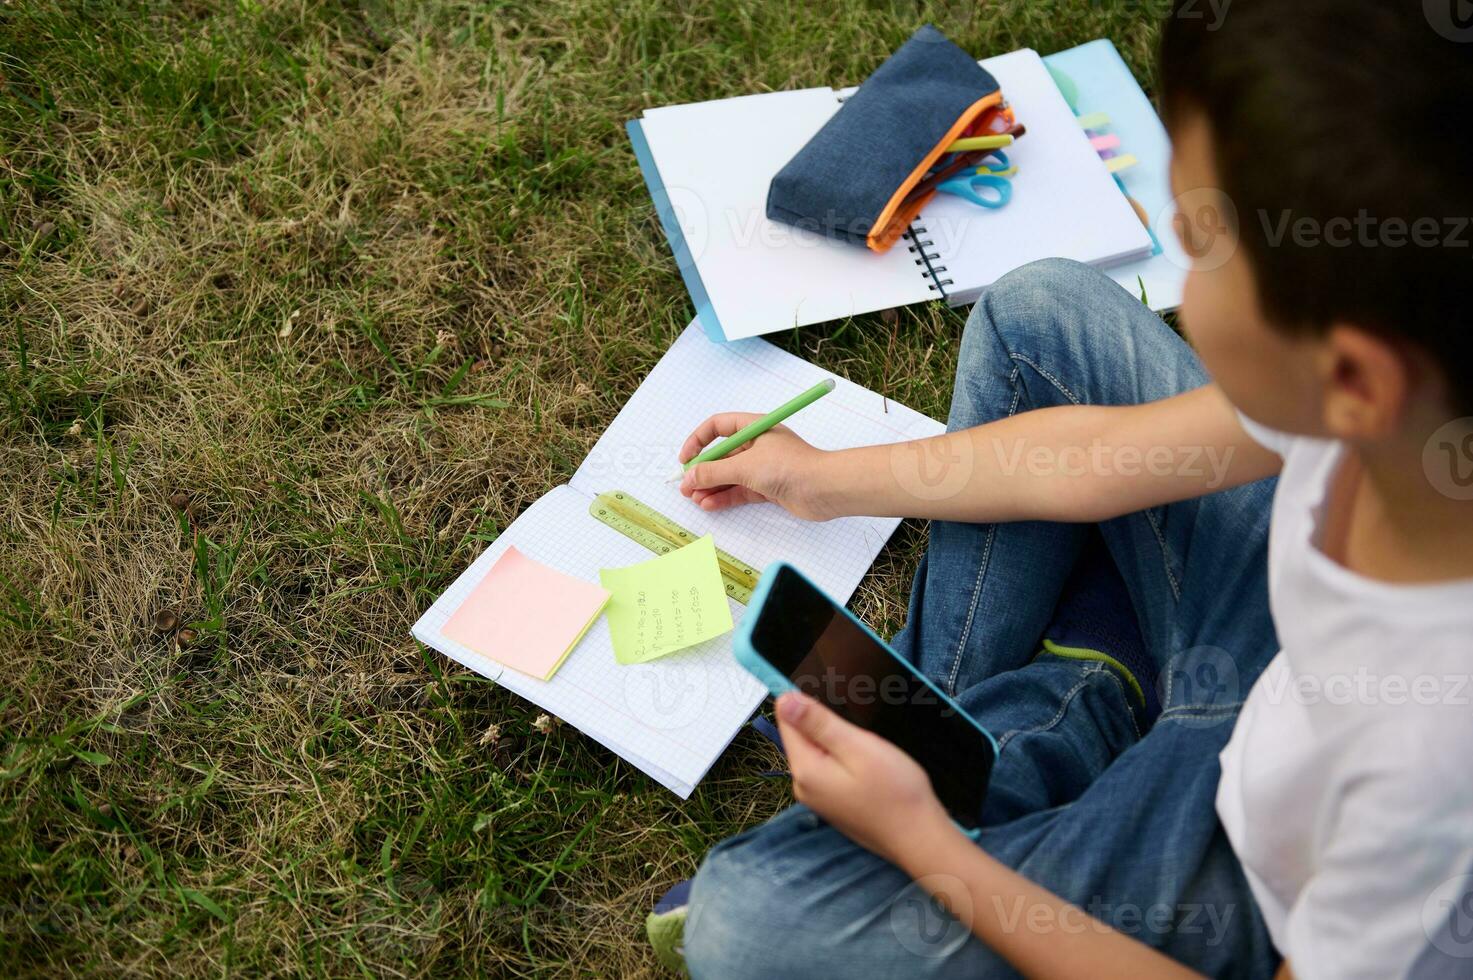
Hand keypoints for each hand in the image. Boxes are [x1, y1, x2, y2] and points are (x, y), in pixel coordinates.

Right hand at [677, 413, 836, 519]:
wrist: (824, 489)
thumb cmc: (790, 467)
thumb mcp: (745, 467)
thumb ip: (714, 472)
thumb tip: (689, 477)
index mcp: (754, 427)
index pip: (718, 427)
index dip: (699, 440)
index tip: (686, 458)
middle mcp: (758, 445)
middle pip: (722, 455)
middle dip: (703, 470)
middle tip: (686, 486)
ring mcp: (763, 467)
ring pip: (730, 475)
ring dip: (711, 486)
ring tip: (694, 498)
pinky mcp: (768, 487)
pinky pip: (740, 490)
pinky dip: (724, 497)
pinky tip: (709, 504)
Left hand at [774, 690, 953, 866]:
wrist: (919, 838)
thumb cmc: (896, 792)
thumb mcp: (857, 747)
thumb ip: (818, 723)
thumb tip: (784, 700)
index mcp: (805, 769)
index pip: (787, 720)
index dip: (803, 699)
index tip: (831, 697)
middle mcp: (803, 786)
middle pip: (802, 736)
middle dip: (825, 722)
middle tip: (860, 729)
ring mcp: (818, 798)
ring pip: (818, 752)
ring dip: (838, 741)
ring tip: (869, 748)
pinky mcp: (834, 804)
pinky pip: (830, 769)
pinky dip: (845, 759)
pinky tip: (869, 765)